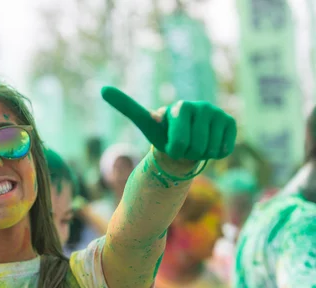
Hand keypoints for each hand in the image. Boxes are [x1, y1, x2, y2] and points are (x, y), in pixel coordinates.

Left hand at [101, 87, 235, 161]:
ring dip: (200, 153)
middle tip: (182, 144)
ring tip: (194, 144)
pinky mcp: (230, 122)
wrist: (182, 143)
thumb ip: (127, 107)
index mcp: (180, 107)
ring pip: (210, 149)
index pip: (180, 142)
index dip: (175, 149)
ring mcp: (218, 113)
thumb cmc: (162, 134)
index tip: (170, 142)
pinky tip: (208, 143)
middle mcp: (202, 106)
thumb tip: (102, 88)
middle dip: (186, 152)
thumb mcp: (145, 123)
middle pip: (195, 147)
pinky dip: (214, 153)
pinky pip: (223, 150)